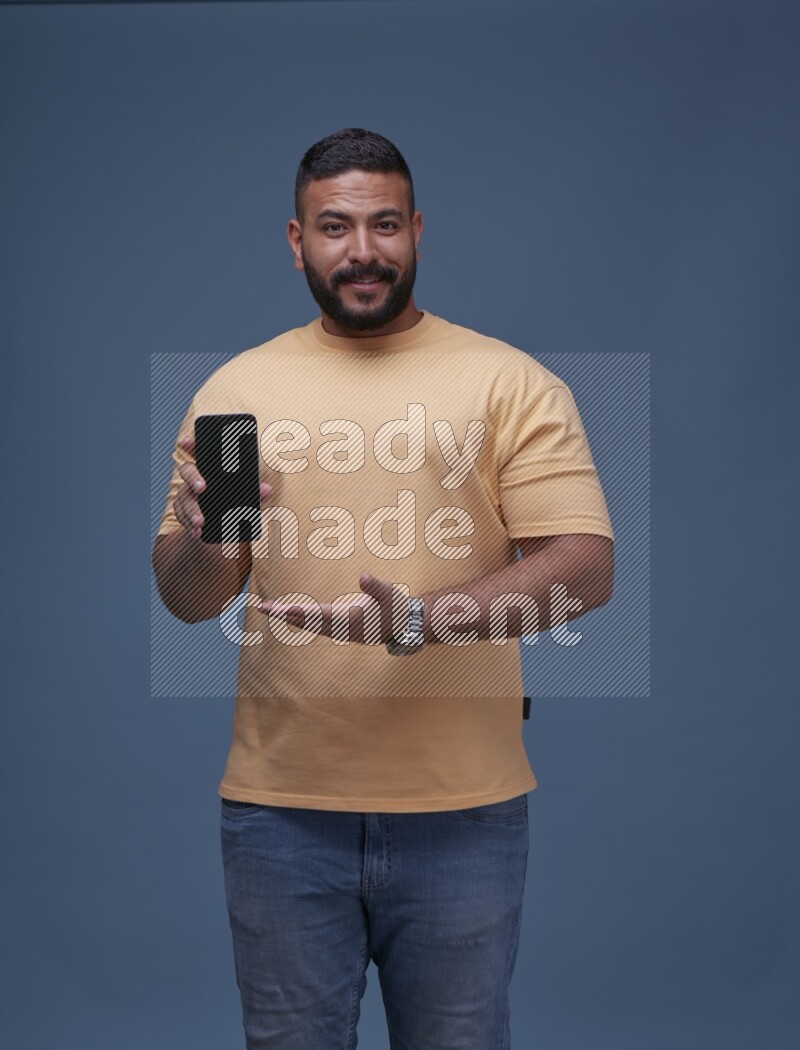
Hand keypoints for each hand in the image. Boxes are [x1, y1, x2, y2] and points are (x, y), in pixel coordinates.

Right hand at [173, 434, 272, 540]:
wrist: (222, 526)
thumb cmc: (235, 502)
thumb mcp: (247, 496)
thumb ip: (256, 492)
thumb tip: (266, 489)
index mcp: (209, 468)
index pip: (199, 451)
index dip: (191, 444)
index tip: (187, 442)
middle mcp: (195, 478)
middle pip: (187, 471)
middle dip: (193, 478)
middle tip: (202, 488)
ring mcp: (187, 494)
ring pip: (183, 498)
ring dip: (191, 510)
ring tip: (201, 522)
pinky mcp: (184, 511)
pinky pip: (182, 516)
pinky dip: (189, 525)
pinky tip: (197, 533)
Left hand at [259, 573, 410, 644]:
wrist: (404, 626)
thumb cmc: (397, 607)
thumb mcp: (390, 593)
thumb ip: (376, 586)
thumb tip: (363, 577)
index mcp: (351, 620)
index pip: (319, 615)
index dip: (300, 612)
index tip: (283, 609)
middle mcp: (342, 628)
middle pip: (307, 622)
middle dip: (284, 614)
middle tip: (262, 607)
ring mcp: (340, 631)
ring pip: (309, 625)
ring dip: (288, 617)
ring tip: (269, 609)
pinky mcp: (341, 629)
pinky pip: (314, 626)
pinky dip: (300, 620)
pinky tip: (289, 614)